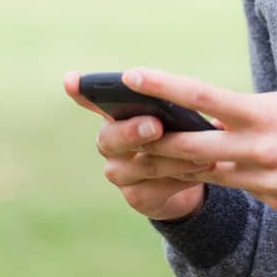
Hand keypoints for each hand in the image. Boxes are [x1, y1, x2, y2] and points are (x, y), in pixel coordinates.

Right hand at [62, 70, 218, 221]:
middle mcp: (108, 143)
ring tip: (202, 152)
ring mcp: (118, 172)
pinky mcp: (135, 197)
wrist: (186, 177)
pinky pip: (157, 189)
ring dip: (174, 158)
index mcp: (115, 113)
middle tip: (156, 125)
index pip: (90, 99)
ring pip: (142, 165)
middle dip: (134, 131)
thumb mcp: (176, 112)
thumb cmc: (178, 131)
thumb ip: (167, 104)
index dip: (80, 91)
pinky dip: (182, 178)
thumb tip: (174, 97)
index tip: (72, 79)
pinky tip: (204, 170)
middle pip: (111, 138)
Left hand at [110, 66, 276, 214]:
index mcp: (264, 114)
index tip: (131, 74)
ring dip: (173, 167)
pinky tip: (214, 171)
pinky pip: (240, 188)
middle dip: (152, 142)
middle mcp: (260, 150)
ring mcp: (266, 181)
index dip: (165, 86)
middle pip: (191, 148)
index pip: (204, 97)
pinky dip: (225, 176)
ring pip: (207, 174)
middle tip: (120, 133)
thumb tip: (215, 119)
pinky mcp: (274, 202)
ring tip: (143, 159)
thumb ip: (250, 110)